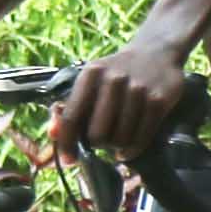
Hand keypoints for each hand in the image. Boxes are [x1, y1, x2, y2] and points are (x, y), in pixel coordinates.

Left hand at [58, 35, 193, 157]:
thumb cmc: (116, 73)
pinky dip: (132, 150)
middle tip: (102, 140)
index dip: (67, 143)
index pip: (72, 117)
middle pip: (97, 134)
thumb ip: (70, 108)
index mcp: (91, 74)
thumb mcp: (91, 82)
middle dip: (97, 144)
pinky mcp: (158, 101)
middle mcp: (114, 80)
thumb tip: (52, 134)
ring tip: (117, 140)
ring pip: (120, 139)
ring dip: (117, 146)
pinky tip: (127, 149)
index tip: (69, 159)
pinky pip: (141, 138)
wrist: (156, 52)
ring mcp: (138, 90)